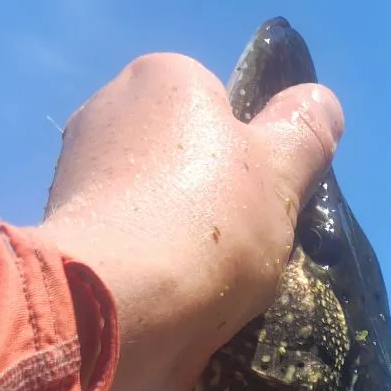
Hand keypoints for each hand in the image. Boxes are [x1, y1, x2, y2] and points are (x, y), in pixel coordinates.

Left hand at [35, 52, 342, 390]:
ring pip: (155, 205)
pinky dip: (150, 272)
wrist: (116, 310)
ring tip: (212, 286)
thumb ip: (303, 133)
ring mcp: (78, 177)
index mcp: (161, 79)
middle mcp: (108, 111)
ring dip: (181, 239)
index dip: (249, 153)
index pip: (219, 104)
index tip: (262, 198)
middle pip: (184, 155)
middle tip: (245, 247)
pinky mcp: (68, 241)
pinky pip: (127, 248)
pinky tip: (173, 303)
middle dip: (213, 197)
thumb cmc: (206, 226)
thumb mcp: (278, 172)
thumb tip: (321, 101)